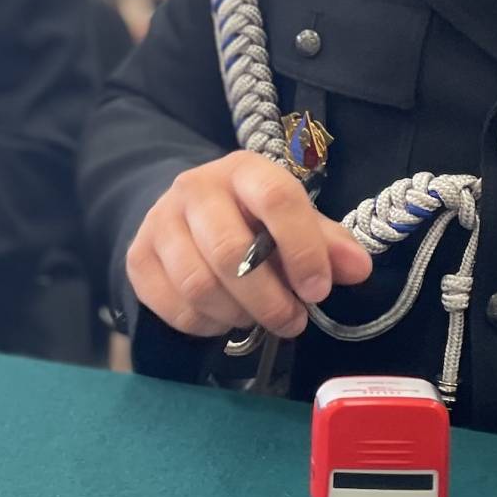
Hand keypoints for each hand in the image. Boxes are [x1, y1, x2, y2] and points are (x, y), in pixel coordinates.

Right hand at [127, 150, 373, 338]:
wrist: (186, 212)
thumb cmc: (252, 218)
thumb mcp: (295, 220)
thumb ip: (328, 244)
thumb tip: (358, 269)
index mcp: (244, 171)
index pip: (276, 199)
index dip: (302, 250)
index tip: (318, 291)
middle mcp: (195, 188)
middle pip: (229, 253)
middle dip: (268, 300)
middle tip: (291, 322)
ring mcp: (160, 222)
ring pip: (198, 286)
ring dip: (237, 315)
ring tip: (256, 318)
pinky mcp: (138, 257)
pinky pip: (174, 307)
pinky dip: (206, 325)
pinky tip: (222, 317)